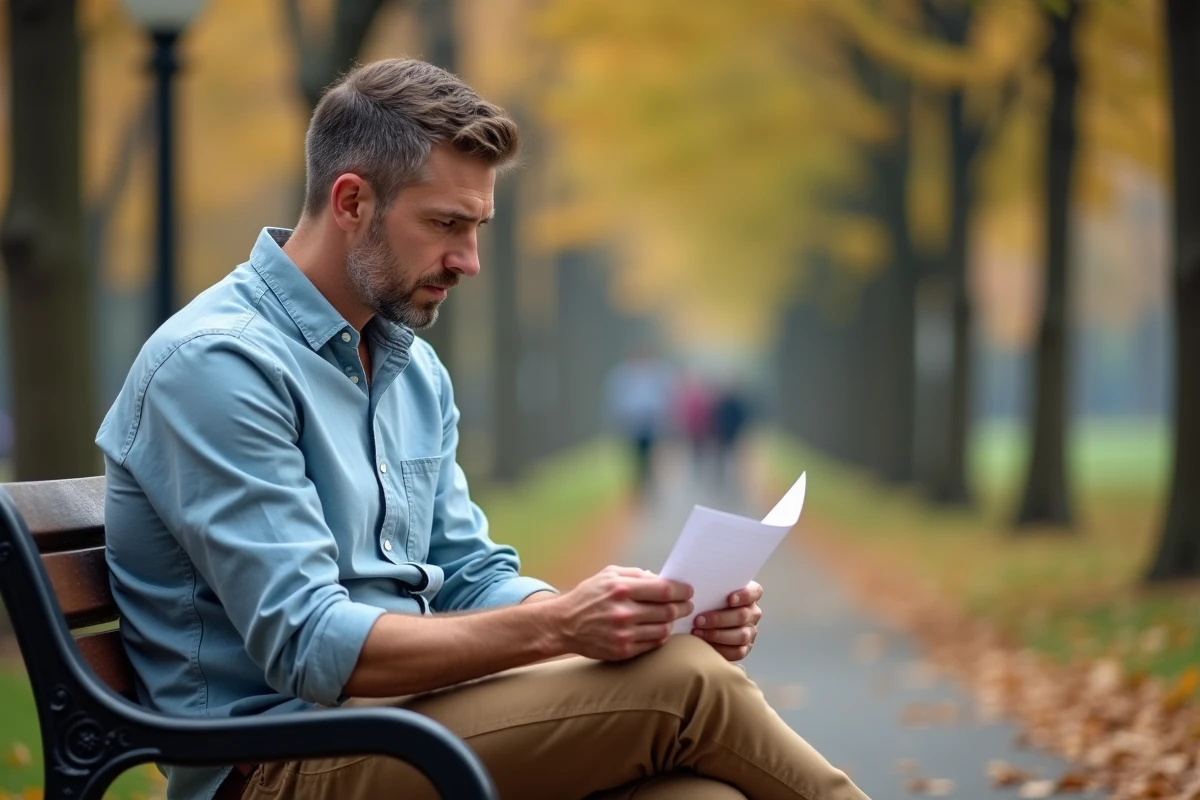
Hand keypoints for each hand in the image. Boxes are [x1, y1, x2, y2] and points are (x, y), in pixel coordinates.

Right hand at [552, 566, 692, 660]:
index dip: (681, 591)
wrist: (564, 624)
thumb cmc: (587, 597)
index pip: (664, 590)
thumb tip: (660, 579)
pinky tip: (658, 629)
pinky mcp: (622, 650)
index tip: (688, 591)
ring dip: (672, 623)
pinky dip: (660, 636)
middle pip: (667, 611)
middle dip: (682, 607)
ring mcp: (623, 634)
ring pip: (663, 629)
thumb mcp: (607, 575)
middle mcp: (623, 612)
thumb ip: (635, 574)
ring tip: (671, 617)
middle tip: (686, 605)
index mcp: (621, 589)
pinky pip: (653, 644)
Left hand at [692, 581, 762, 660]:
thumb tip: (693, 585)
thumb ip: (710, 587)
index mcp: (750, 595)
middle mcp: (753, 613)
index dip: (744, 595)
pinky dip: (720, 649)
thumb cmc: (707, 600)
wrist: (705, 621)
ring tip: (697, 632)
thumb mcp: (710, 591)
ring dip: (717, 635)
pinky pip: (737, 651)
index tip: (729, 599)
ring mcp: (750, 631)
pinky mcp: (744, 648)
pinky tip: (705, 644)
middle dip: (719, 619)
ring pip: (740, 635)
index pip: (754, 592)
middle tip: (698, 620)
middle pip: (742, 616)